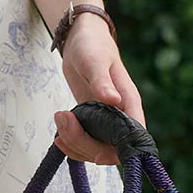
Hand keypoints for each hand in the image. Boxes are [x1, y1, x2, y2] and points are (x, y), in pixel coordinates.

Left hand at [53, 17, 144, 165]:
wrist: (81, 40)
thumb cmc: (92, 46)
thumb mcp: (94, 61)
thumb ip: (102, 81)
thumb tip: (113, 101)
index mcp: (129, 102)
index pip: (134, 137)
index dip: (118, 151)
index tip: (95, 152)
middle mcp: (120, 114)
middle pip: (111, 149)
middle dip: (86, 145)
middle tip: (63, 124)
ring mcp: (106, 119)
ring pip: (96, 149)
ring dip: (76, 145)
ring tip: (59, 122)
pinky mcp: (92, 119)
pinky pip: (85, 141)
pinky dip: (71, 143)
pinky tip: (58, 135)